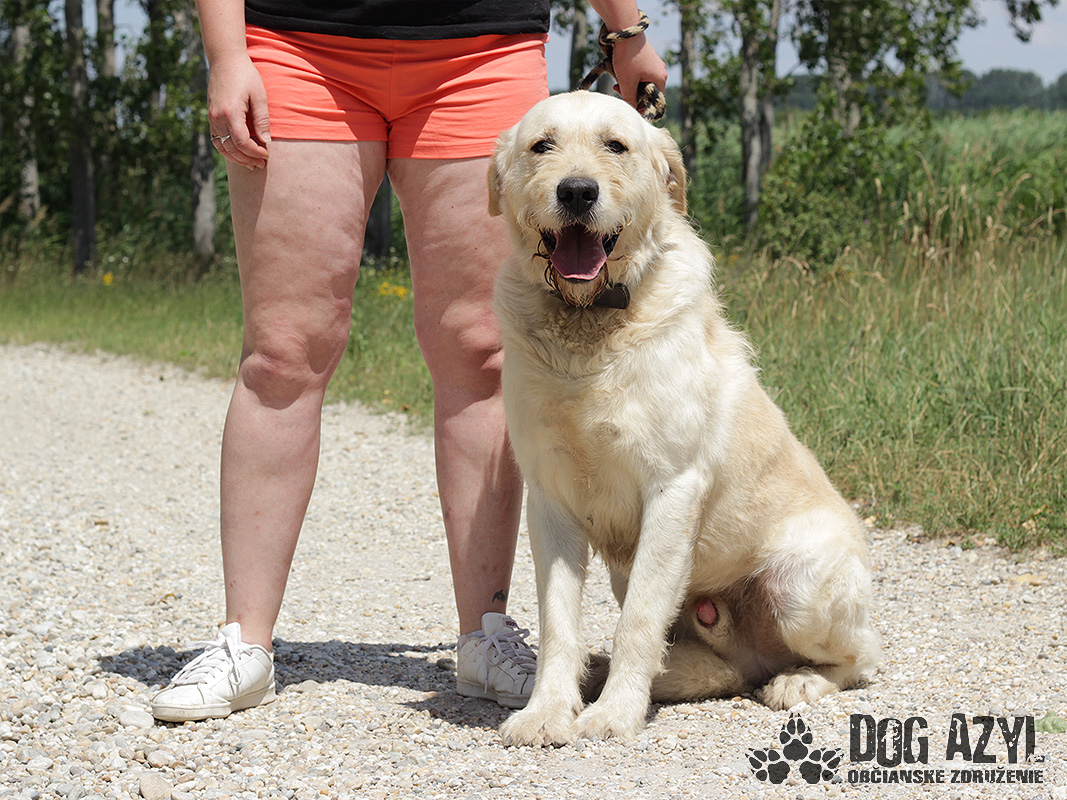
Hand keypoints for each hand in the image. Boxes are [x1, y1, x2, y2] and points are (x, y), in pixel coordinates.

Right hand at [207, 53, 270, 169]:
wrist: (225, 59)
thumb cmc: (245, 75)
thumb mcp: (259, 95)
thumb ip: (262, 119)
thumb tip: (266, 141)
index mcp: (230, 113)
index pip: (242, 142)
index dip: (255, 152)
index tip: (267, 156)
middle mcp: (217, 117)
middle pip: (231, 148)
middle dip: (247, 159)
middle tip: (261, 164)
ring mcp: (212, 117)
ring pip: (221, 147)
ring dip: (236, 158)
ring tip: (251, 163)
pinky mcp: (211, 116)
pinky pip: (216, 139)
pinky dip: (227, 150)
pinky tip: (239, 153)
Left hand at [609, 33, 666, 111]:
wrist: (624, 31)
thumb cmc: (627, 58)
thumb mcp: (627, 83)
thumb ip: (630, 99)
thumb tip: (632, 109)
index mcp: (660, 79)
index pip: (654, 101)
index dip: (642, 107)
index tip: (629, 106)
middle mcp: (660, 71)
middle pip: (647, 91)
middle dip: (632, 94)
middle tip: (618, 90)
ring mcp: (654, 63)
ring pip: (642, 81)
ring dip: (629, 84)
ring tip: (617, 81)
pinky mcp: (647, 56)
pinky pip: (640, 72)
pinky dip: (630, 75)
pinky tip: (620, 71)